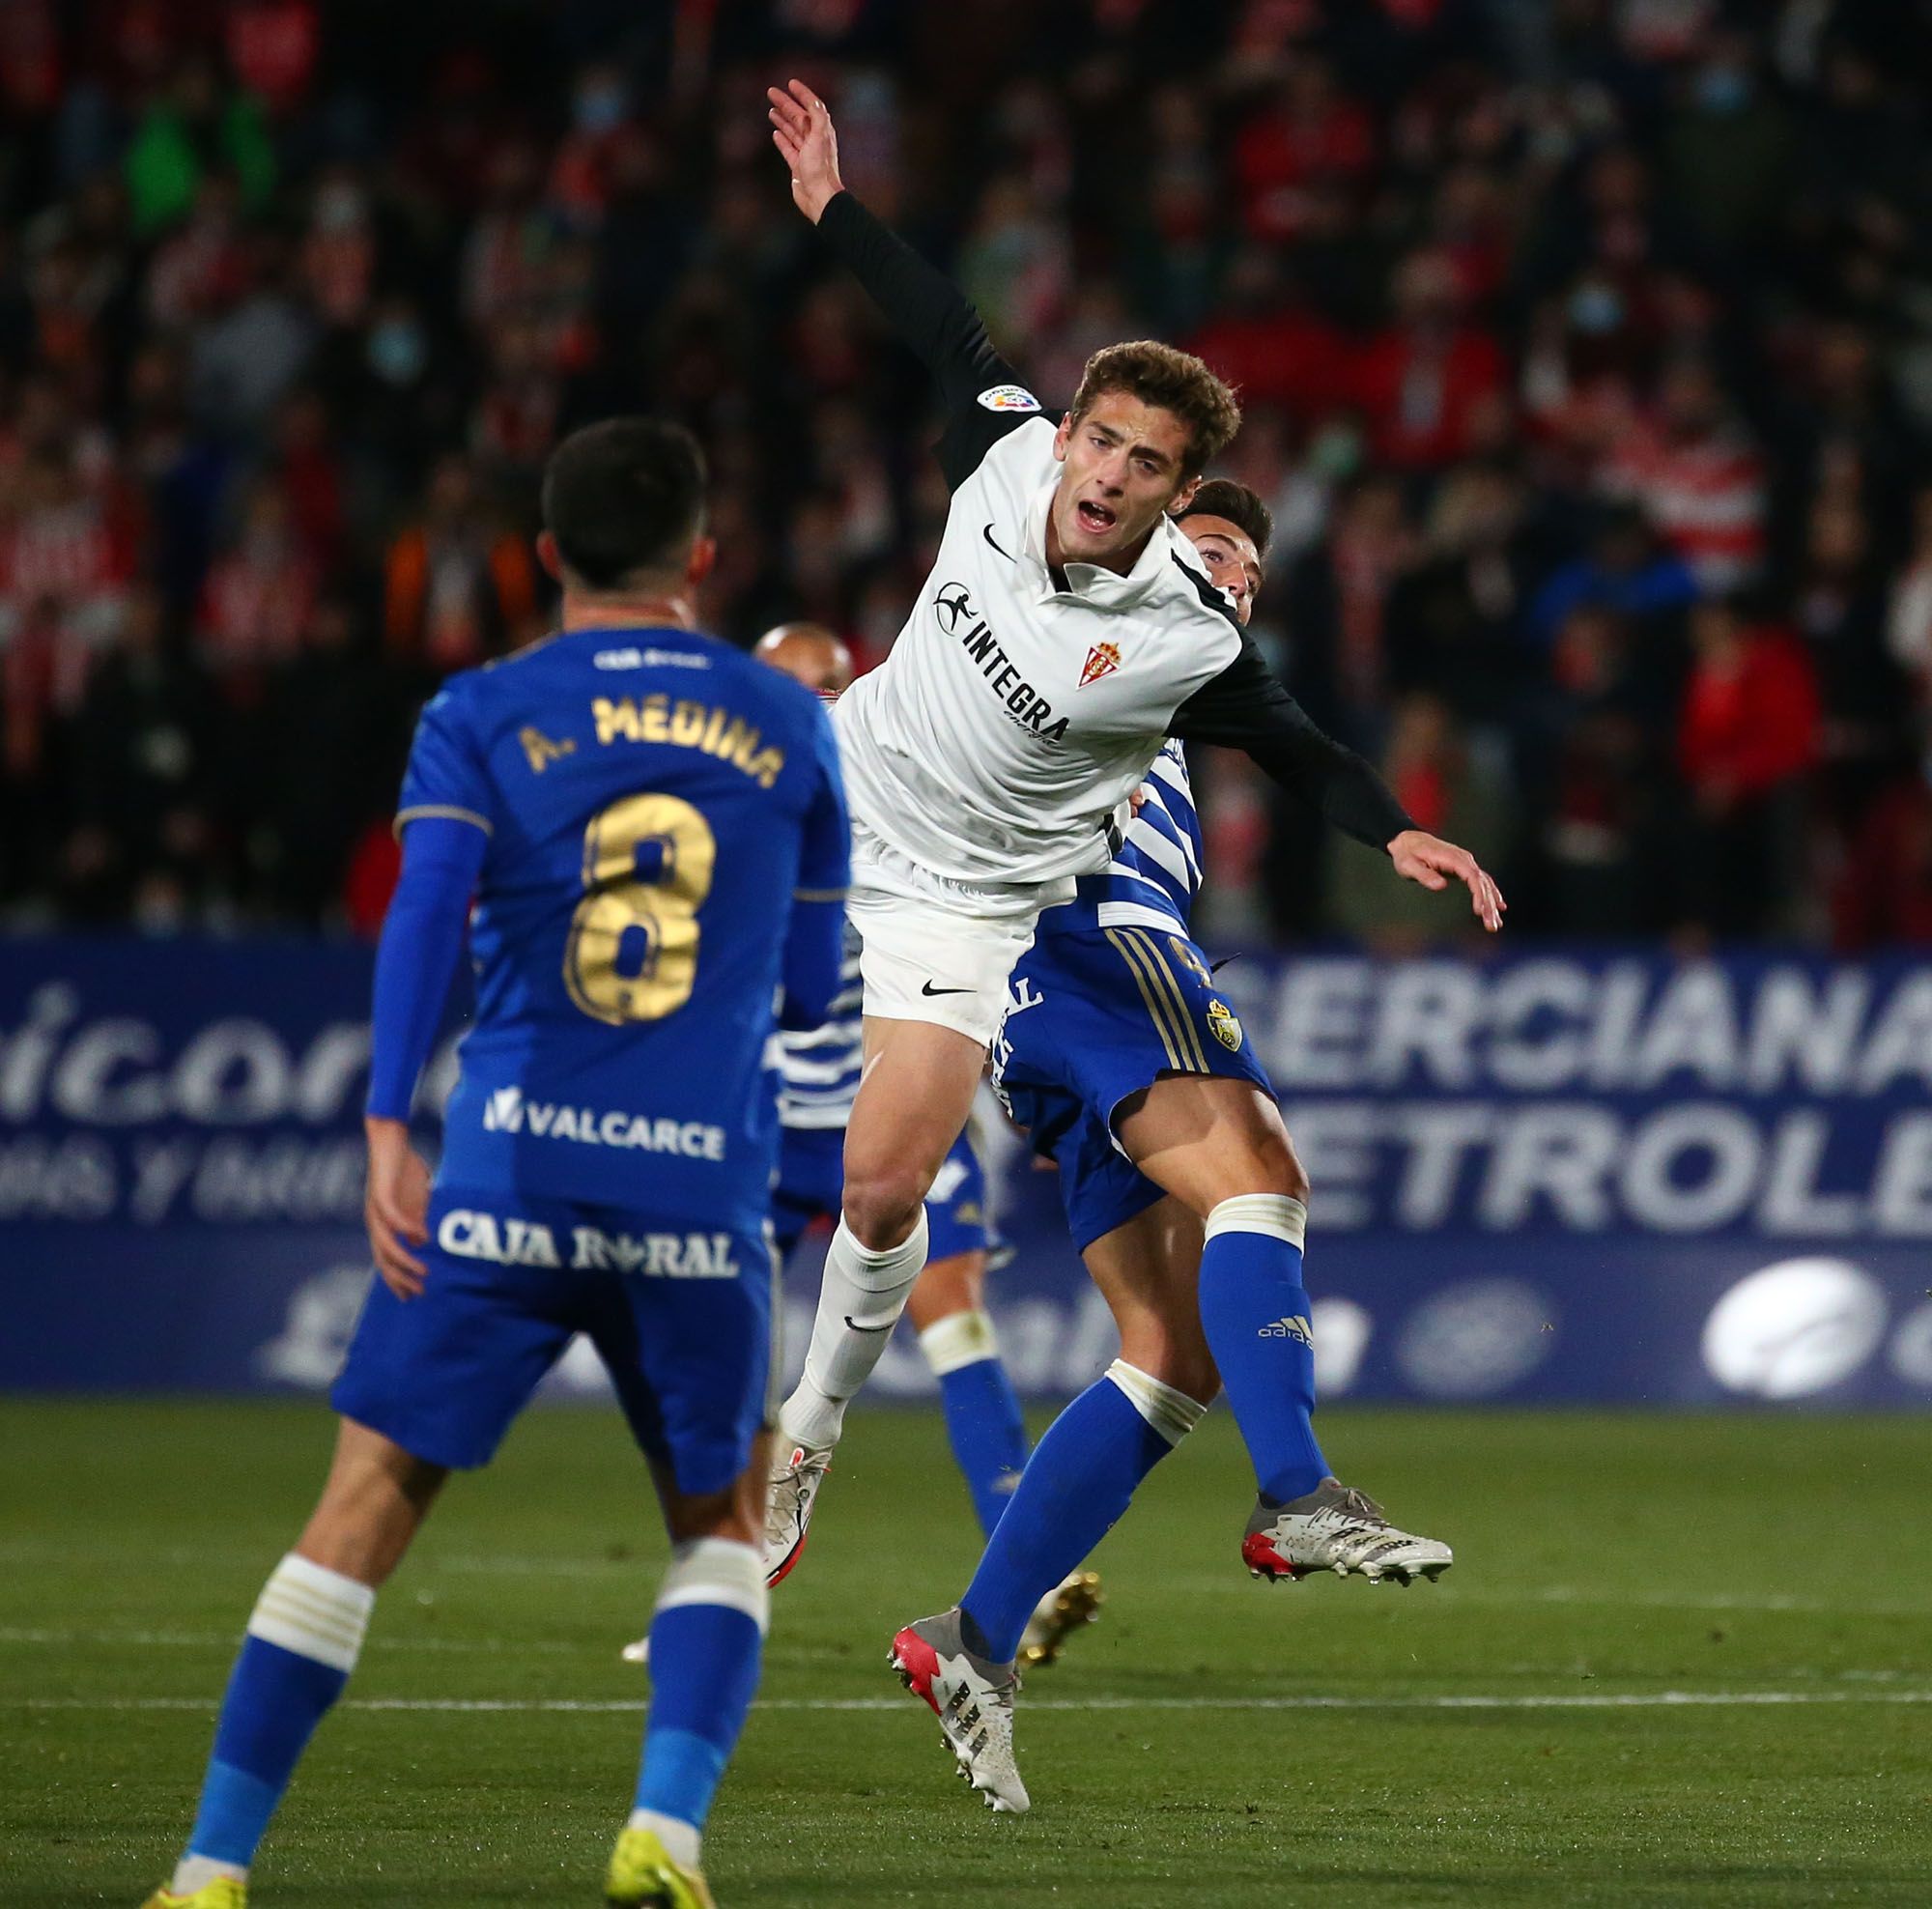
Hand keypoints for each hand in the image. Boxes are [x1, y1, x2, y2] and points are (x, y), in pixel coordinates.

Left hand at [364, 1115, 431, 1298]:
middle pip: (383, 1259)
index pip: (387, 1260)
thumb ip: (419, 1219)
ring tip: (423, 1271)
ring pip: (386, 1244)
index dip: (397, 1280)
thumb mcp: (416, 1199)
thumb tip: (423, 1242)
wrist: (390, 1141)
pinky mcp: (381, 1195)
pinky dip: (406, 1228)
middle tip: (418, 1292)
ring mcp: (376, 1211)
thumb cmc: (403, 1169)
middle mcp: (375, 1223)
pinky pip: (392, 1217)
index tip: (411, 1296)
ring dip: (404, 1260)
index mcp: (383, 1226)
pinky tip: (422, 1236)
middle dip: (400, 1278)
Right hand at [767, 77, 843, 222]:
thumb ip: (818, 117)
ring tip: (771, 110)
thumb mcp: (820, 137)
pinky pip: (788, 148)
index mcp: (822, 131)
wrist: (819, 197)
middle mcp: (814, 140)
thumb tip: (813, 101)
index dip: (802, 94)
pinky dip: (782, 139)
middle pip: (798, 116)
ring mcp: (805, 153)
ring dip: (782, 119)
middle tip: (771, 92)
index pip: (812, 106)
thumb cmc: (820, 169)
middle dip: (786, 103)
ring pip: (792, 131)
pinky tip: (775, 133)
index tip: (791, 83)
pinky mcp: (797, 165)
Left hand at [1387, 829, 1505, 931]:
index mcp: (1452, 858)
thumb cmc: (1406, 854)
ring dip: (1491, 904)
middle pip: (1482, 883)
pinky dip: (1491, 894)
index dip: (1479, 894)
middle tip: (1492, 926)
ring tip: (1495, 924)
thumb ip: (1424, 875)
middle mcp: (1464, 859)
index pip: (1473, 876)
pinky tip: (1500, 907)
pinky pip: (1481, 882)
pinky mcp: (1464, 868)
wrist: (1407, 841)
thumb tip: (1442, 885)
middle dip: (1489, 905)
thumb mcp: (1409, 865)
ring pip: (1484, 884)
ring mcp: (1465, 863)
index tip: (1480, 911)